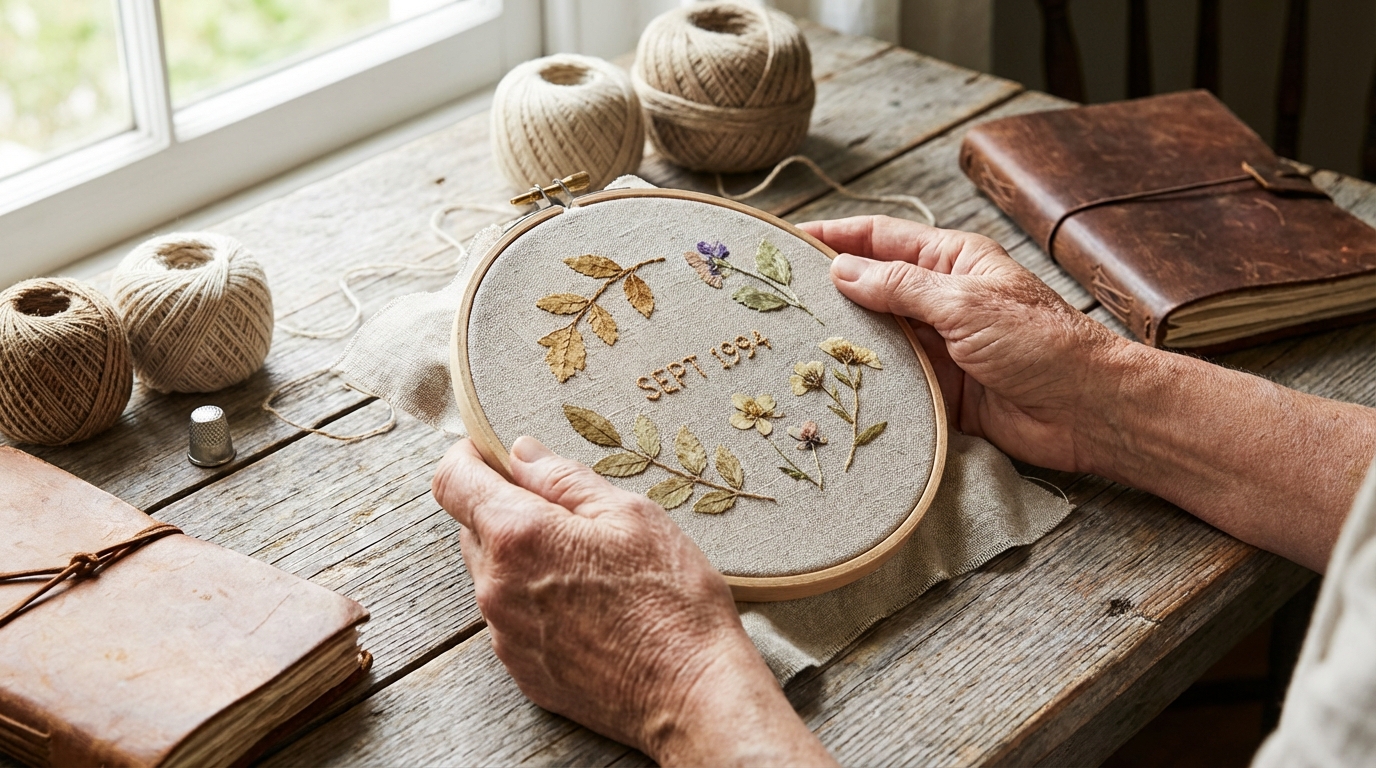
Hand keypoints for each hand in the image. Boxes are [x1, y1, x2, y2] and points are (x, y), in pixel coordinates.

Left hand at [431, 437, 835, 765]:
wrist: (691, 695)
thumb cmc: (672, 602)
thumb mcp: (631, 515)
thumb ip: (565, 479)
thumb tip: (523, 454)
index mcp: (518, 536)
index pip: (452, 481)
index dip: (469, 457)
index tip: (492, 452)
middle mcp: (496, 586)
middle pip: (473, 527)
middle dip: (506, 507)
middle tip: (566, 511)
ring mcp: (505, 634)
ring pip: (494, 574)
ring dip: (523, 557)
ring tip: (588, 564)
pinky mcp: (522, 668)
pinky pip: (512, 617)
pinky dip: (536, 600)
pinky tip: (588, 605)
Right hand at [801, 215, 1128, 472]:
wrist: (1086, 410)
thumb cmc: (1041, 344)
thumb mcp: (965, 303)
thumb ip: (900, 286)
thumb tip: (841, 269)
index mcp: (951, 261)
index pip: (879, 239)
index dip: (832, 237)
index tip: (786, 241)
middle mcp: (940, 299)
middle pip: (870, 288)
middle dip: (827, 292)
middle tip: (775, 299)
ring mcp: (938, 345)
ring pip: (875, 338)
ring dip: (842, 341)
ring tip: (789, 343)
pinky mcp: (939, 390)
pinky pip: (891, 381)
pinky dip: (864, 382)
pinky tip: (830, 386)